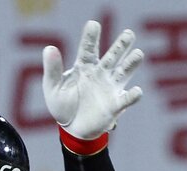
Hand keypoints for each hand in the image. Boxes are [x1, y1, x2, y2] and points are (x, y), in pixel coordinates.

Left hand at [43, 21, 143, 140]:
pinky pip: (127, 98)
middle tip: (128, 34)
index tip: (93, 24)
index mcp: (84, 67)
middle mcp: (101, 73)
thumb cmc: (63, 105)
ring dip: (132, 63)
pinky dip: (133, 95)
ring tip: (137, 54)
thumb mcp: (53, 88)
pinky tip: (135, 91)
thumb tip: (49, 48)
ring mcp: (111, 87)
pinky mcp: (116, 105)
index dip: (91, 37)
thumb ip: (52, 69)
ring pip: (125, 71)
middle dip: (121, 45)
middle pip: (114, 55)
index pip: (88, 48)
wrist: (72, 129)